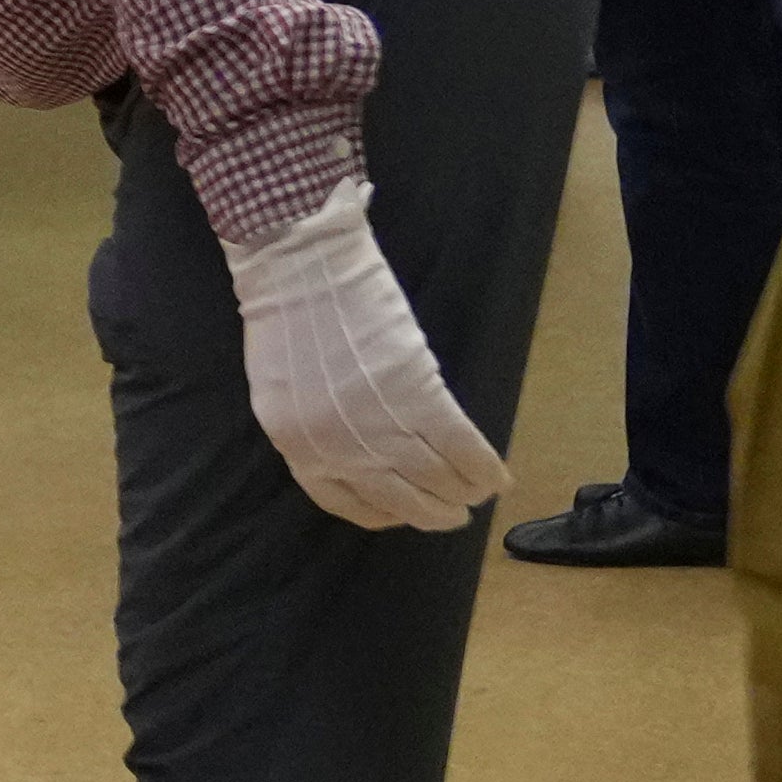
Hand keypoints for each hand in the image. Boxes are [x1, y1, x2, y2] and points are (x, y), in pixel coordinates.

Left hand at [217, 178, 509, 528]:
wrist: (301, 267)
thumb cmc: (287, 314)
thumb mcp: (285, 389)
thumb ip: (315, 424)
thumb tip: (356, 446)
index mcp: (296, 446)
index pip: (345, 501)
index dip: (383, 513)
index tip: (403, 514)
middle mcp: (336, 447)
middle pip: (396, 499)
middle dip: (431, 512)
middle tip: (454, 514)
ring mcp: (377, 425)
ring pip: (433, 478)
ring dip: (462, 492)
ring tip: (479, 494)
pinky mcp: (416, 395)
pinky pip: (459, 446)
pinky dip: (482, 466)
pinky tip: (497, 477)